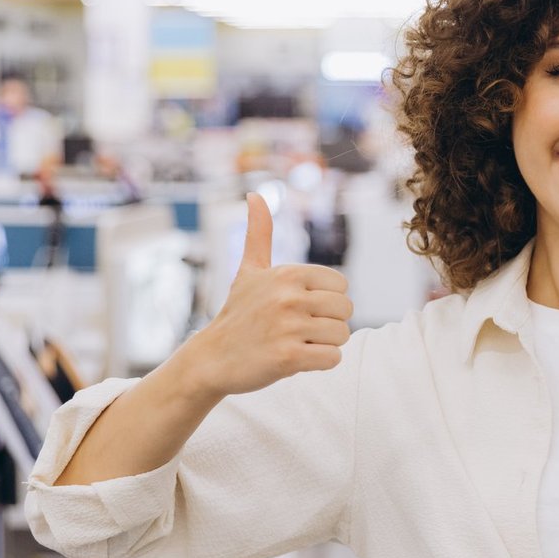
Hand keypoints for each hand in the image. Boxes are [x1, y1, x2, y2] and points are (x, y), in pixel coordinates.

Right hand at [176, 193, 353, 398]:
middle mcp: (288, 297)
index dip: (326, 300)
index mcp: (287, 274)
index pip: (341, 285)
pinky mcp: (288, 358)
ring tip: (297, 342)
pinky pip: (333, 358)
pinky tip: (297, 358)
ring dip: (325, 344)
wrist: (213, 358)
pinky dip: (321, 362)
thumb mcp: (248, 270)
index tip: (301, 307)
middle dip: (328, 323)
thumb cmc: (238, 313)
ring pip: (341, 335)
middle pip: (345, 310)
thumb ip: (258, 234)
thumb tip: (254, 195)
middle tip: (300, 329)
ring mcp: (288, 328)